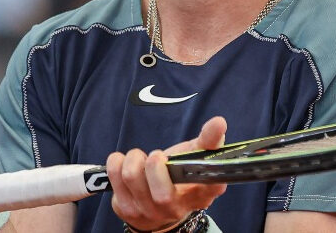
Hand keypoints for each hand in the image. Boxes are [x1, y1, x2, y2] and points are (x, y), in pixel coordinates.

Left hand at [106, 117, 227, 231]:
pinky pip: (115, 179)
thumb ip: (208, 140)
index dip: (203, 171)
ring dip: (133, 159)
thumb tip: (219, 122)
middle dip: (155, 165)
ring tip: (140, 159)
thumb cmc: (178, 175)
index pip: (211, 187)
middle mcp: (176, 208)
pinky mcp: (127, 210)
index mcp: (201, 193)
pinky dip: (117, 162)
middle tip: (156, 156)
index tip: (197, 155)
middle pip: (162, 194)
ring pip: (133, 179)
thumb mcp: (194, 156)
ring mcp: (150, 212)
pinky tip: (125, 163)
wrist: (155, 207)